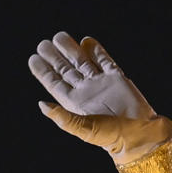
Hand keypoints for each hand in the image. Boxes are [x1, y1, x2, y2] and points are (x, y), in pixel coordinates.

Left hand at [29, 32, 171, 162]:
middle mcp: (85, 91)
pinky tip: (86, 41)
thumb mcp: (82, 129)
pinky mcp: (117, 78)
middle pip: (66, 70)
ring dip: (72, 49)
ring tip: (60, 36)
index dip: (43, 71)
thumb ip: (62, 117)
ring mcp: (100, 83)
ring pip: (83, 62)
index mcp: (74, 103)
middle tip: (43, 44)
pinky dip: (96, 51)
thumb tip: (41, 104)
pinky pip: (104, 61)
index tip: (33, 58)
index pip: (54, 83)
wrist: (138, 133)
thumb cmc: (109, 136)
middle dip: (54, 56)